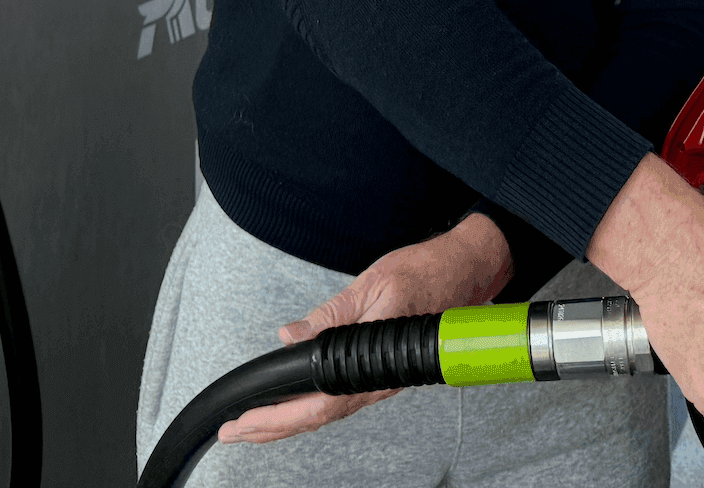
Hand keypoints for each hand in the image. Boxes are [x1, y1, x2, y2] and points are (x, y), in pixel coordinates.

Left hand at [220, 211, 513, 443]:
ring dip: (289, 422)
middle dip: (273, 429)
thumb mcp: (372, 284)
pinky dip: (311, 408)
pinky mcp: (384, 371)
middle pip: (319, 418)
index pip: (318, 404)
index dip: (277, 418)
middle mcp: (380, 380)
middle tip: (235, 433)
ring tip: (255, 426)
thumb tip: (291, 335)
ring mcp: (382, 379)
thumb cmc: (429, 271)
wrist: (469, 270)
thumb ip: (331, 314)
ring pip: (329, 413)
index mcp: (376, 361)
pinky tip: (296, 405)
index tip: (244, 422)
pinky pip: (342, 398)